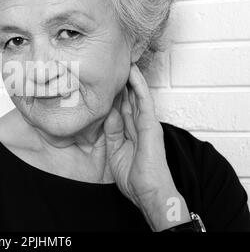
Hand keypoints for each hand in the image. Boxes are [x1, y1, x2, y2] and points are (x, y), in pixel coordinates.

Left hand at [104, 63, 189, 230]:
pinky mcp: (151, 124)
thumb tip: (107, 114)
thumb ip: (112, 132)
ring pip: (137, 95)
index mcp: (131, 133)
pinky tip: (133, 72)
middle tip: (112, 65)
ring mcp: (146, 123)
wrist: (149, 192)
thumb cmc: (134, 178)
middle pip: (128, 99)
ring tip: (123, 61)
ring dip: (130, 78)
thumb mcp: (115, 151)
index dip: (113, 95)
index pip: (121, 109)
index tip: (103, 82)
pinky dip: (139, 85)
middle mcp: (139, 125)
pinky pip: (144, 100)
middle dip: (120, 83)